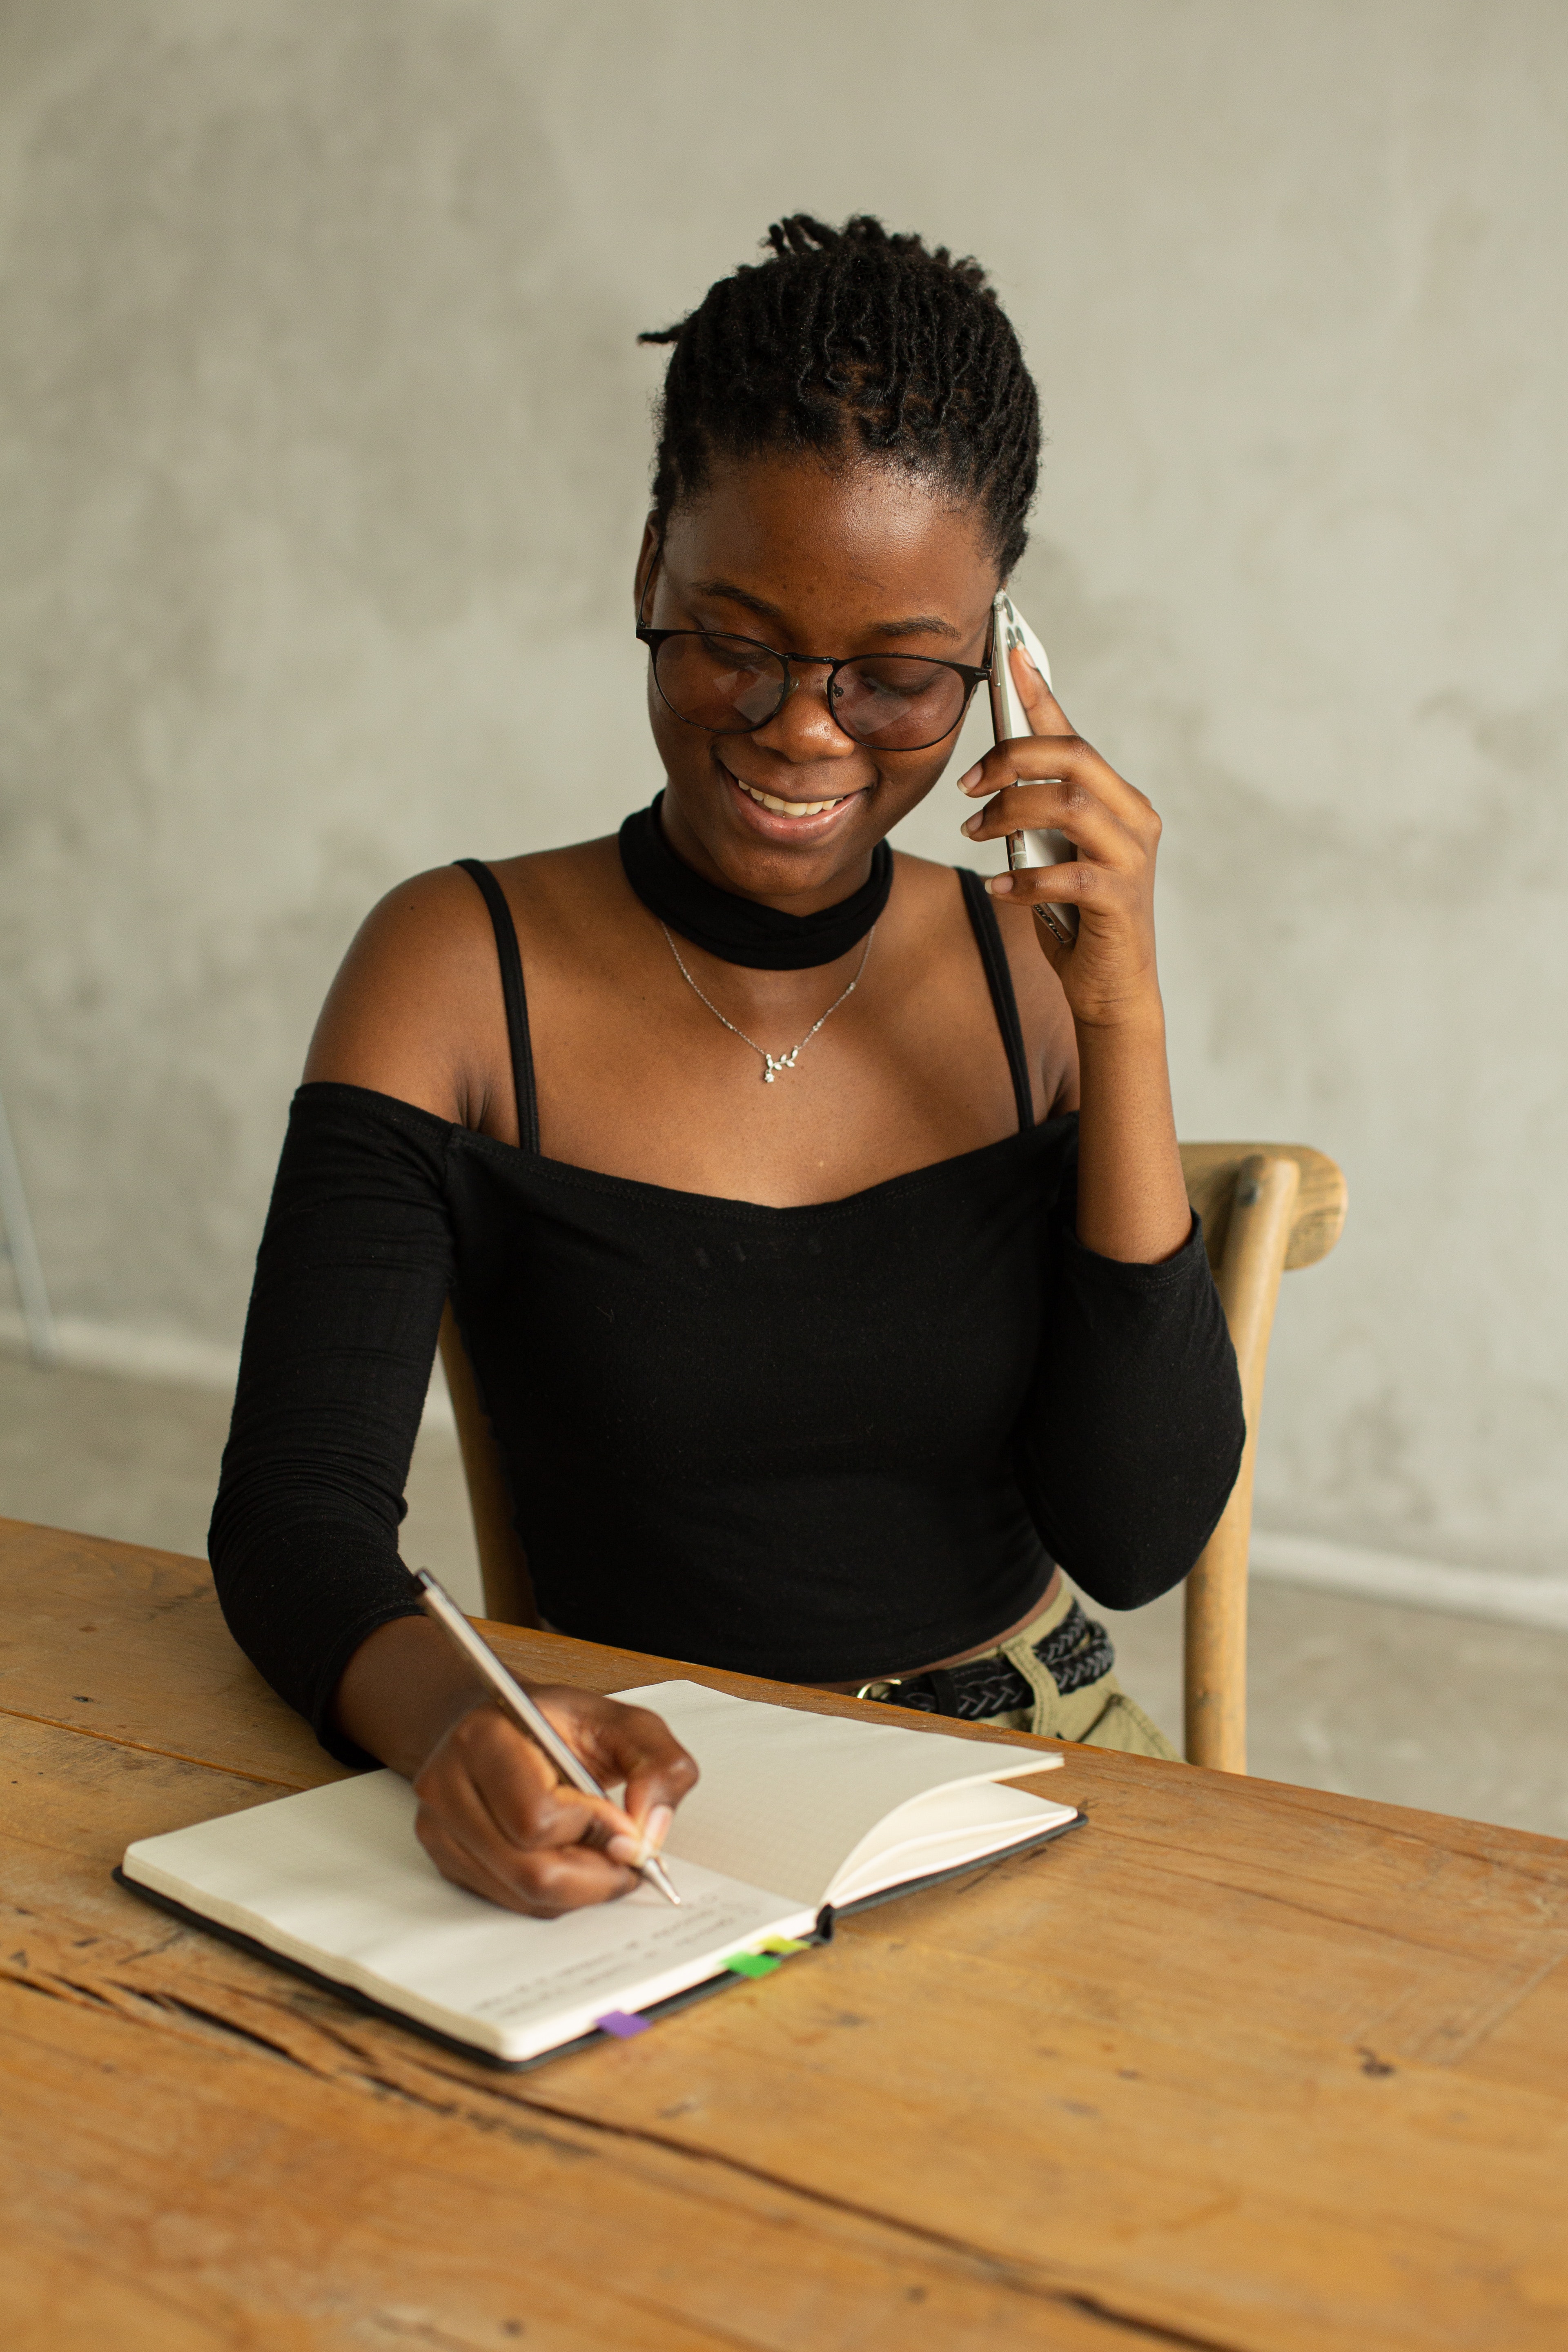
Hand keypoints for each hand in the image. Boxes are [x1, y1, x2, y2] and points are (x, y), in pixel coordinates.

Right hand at [412, 1685, 698, 1915]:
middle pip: (530, 1871)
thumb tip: (650, 1834)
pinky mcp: (445, 1858)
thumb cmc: (557, 1724)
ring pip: (523, 1895)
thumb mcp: (623, 1724)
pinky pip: (511, 1902)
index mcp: (485, 1738)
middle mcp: (448, 1785)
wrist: (501, 1724)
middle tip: (626, 1856)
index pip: (538, 1817)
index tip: (628, 1824)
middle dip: (595, 1874)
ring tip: (601, 1853)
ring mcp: (440, 1828)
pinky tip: (571, 1859)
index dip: (595, 1831)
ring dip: (579, 1888)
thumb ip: (658, 1766)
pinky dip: (554, 1895)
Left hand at [956, 647, 1163, 1031]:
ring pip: (1070, 805)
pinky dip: (1026, 879)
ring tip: (974, 832)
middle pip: (1073, 760)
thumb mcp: (1055, 855)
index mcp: (1118, 802)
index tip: (1010, 657)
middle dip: (1013, 759)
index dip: (1041, 696)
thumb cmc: (1078, 920)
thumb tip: (994, 782)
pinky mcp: (1120, 900)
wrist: (1113, 988)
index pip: (1075, 738)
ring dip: (1011, 811)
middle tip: (968, 784)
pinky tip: (999, 888)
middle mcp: (1134, 819)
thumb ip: (1039, 818)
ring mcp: (1131, 858)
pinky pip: (1068, 875)